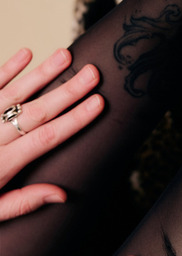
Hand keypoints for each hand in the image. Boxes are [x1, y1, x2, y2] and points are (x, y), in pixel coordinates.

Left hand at [0, 47, 103, 219]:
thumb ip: (23, 201)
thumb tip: (61, 194)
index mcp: (1, 166)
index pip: (45, 139)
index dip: (75, 120)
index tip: (98, 104)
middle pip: (36, 112)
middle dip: (67, 92)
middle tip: (92, 74)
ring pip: (14, 94)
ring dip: (41, 74)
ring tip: (65, 55)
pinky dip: (6, 70)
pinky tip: (25, 53)